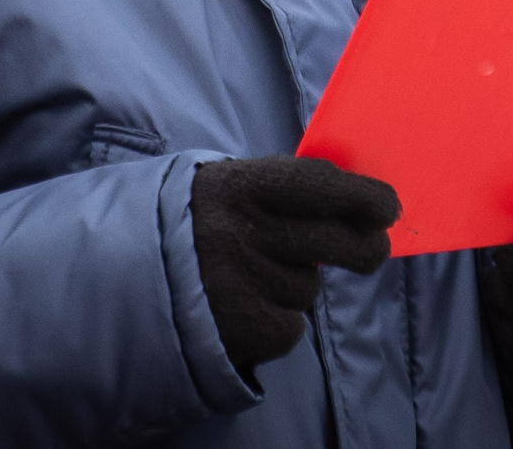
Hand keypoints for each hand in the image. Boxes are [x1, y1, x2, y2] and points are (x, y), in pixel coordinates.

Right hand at [190, 155, 400, 371]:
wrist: (123, 278)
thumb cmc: (193, 225)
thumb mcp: (224, 189)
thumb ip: (281, 190)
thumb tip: (356, 204)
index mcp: (236, 186)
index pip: (317, 184)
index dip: (362, 195)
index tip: (389, 206)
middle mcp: (238, 232)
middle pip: (333, 241)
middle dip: (364, 247)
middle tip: (373, 249)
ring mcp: (238, 284)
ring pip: (309, 288)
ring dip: (295, 284)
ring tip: (254, 276)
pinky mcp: (240, 329)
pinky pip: (291, 325)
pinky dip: (277, 320)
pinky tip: (245, 306)